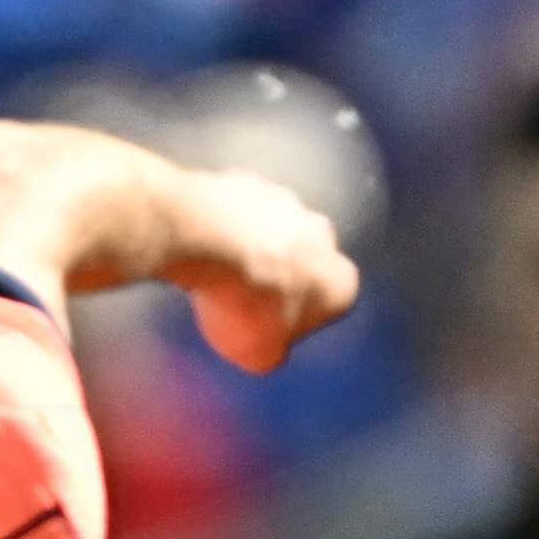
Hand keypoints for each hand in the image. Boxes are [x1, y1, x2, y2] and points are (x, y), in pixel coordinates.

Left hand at [171, 176, 359, 373]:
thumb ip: (272, 351)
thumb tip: (267, 350)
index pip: (331, 306)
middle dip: (277, 280)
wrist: (210, 242)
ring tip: (212, 276)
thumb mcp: (259, 356)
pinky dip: (221, 228)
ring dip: (248, 252)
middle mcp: (324, 236)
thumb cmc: (243, 307)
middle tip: (238, 304)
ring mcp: (287, 203)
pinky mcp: (249, 182)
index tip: (267, 333)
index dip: (299, 323)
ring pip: (271, 233)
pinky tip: (197, 249)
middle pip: (303, 262)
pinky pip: (236, 212)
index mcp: (341, 282)